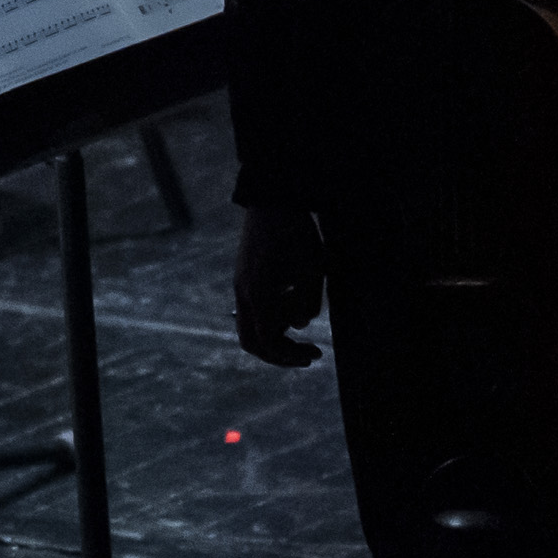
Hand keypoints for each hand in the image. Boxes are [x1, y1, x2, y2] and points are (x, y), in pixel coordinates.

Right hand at [234, 205, 323, 366]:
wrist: (272, 200)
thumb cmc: (296, 234)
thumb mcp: (312, 271)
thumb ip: (308, 303)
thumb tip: (299, 323)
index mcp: (258, 294)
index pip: (268, 343)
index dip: (291, 356)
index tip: (317, 353)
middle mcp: (243, 293)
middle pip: (251, 341)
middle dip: (280, 354)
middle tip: (308, 354)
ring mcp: (241, 285)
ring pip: (251, 326)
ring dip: (277, 335)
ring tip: (304, 326)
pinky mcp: (245, 277)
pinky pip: (254, 309)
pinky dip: (273, 318)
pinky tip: (294, 304)